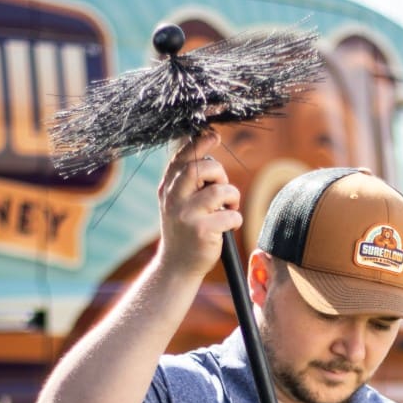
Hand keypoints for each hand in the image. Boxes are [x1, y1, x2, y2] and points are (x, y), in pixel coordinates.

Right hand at [152, 130, 242, 285]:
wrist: (177, 267)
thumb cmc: (185, 230)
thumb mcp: (178, 202)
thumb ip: (188, 179)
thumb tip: (207, 148)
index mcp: (167, 188)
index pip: (182, 158)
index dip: (199, 143)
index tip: (214, 136)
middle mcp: (173, 199)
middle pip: (200, 168)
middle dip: (219, 174)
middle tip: (222, 188)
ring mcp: (186, 215)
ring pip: (220, 191)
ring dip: (232, 197)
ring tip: (229, 209)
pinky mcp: (201, 231)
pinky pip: (230, 215)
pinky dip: (235, 219)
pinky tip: (228, 227)